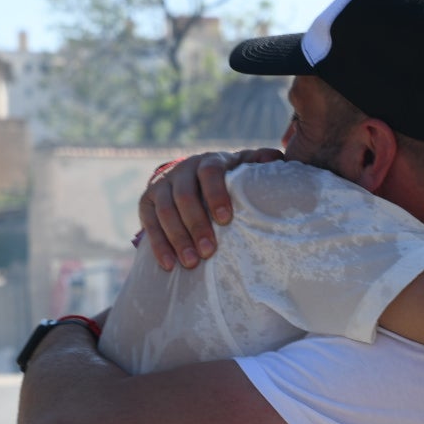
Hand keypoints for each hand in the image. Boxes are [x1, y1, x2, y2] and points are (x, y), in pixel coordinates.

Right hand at [138, 148, 282, 270]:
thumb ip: (260, 163)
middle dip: (196, 224)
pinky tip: (169, 265)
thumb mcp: (245, 167)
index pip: (210, 172)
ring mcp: (162, 185)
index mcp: (209, 161)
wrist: (192, 178)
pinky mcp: (146, 201)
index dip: (216, 194)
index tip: (225, 220)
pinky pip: (148, 223)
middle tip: (209, 252)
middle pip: (184, 195)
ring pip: (164, 210)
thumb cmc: (229, 179)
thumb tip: (277, 159)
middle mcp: (182, 169)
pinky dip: (158, 245)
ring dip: (177, 238)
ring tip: (191, 263)